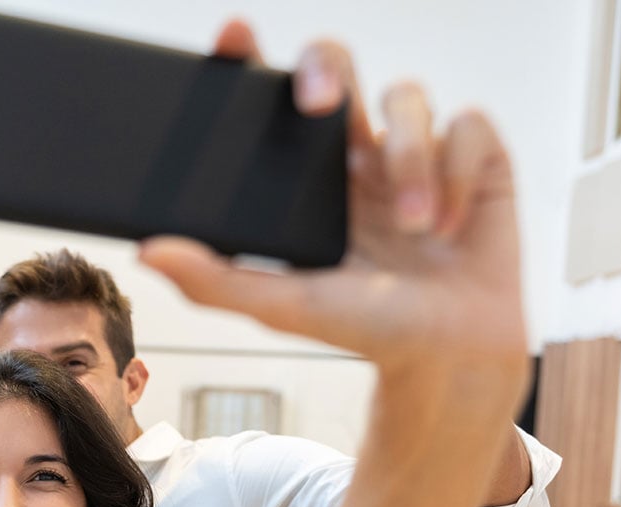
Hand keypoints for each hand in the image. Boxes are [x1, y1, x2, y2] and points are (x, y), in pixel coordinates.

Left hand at [139, 22, 527, 405]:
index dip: (252, 60)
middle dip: (326, 67)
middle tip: (320, 102)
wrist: (449, 356)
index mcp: (304, 176)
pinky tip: (448, 225)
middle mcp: (356, 151)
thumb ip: (215, 280)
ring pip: (406, 97)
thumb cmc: (366, 327)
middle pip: (335, 64)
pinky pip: (466, 127)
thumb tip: (147, 252)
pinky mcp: (473, 154)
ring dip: (411, 160)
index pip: (271, 100)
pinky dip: (455, 176)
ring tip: (414, 228)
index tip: (232, 37)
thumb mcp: (283, 307)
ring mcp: (415, 147)